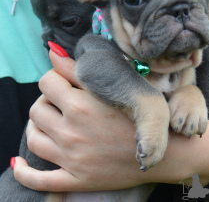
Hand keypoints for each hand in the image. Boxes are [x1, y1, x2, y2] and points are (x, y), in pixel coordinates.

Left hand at [14, 51, 144, 190]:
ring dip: (38, 126)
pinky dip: (24, 172)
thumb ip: (81, 69)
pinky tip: (20, 165)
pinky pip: (39, 180)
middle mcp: (72, 131)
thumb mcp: (118, 86)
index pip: (47, 82)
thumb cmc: (144, 116)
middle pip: (37, 108)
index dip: (54, 78)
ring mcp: (72, 159)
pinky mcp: (76, 180)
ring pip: (34, 137)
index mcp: (81, 106)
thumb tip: (52, 51)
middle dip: (46, 101)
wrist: (164, 152)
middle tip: (62, 102)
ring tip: (51, 123)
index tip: (64, 81)